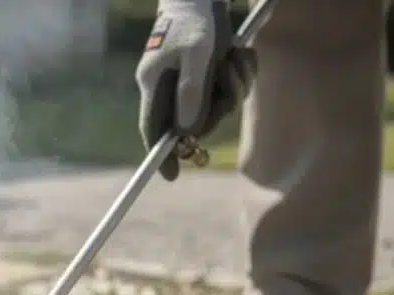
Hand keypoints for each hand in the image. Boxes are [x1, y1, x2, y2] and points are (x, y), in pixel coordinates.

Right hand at [135, 0, 254, 180]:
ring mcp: (190, 81)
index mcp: (155, 84)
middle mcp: (170, 87)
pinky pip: (228, 89)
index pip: (152, 130)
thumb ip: (191, 92)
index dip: (160, 154)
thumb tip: (188, 131)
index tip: (170, 175)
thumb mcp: (195, 53)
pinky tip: (239, 53)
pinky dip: (241, 74)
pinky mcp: (209, 72)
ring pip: (217, 106)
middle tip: (227, 77)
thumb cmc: (195, 19)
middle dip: (219, 107)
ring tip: (234, 57)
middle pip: (194, 122)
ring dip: (235, 86)